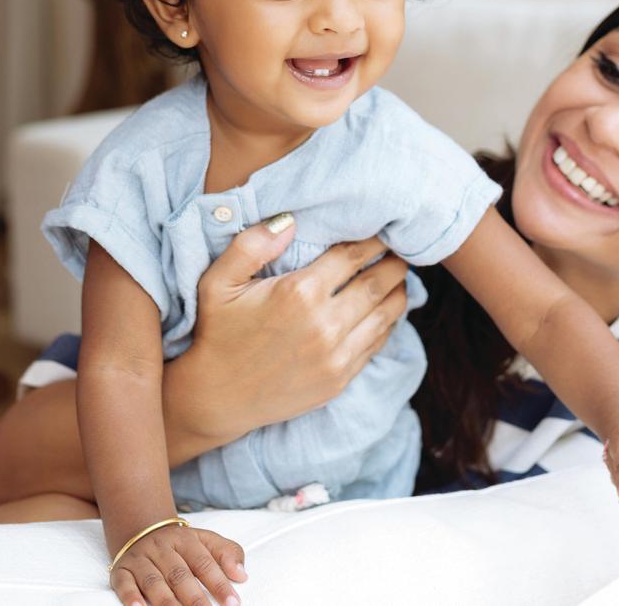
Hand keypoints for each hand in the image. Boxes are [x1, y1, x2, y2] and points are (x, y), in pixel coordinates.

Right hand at [110, 522, 246, 605]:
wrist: (141, 530)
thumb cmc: (181, 545)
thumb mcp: (206, 541)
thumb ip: (228, 553)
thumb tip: (242, 575)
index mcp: (185, 540)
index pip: (204, 563)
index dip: (219, 583)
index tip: (232, 602)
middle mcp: (161, 548)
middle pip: (179, 575)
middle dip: (194, 599)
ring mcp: (140, 559)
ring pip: (153, 582)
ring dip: (166, 602)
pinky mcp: (121, 570)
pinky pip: (124, 583)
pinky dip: (130, 596)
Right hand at [167, 218, 408, 445]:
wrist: (216, 398)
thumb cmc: (217, 333)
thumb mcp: (217, 282)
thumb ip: (251, 245)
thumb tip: (289, 220)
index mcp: (298, 292)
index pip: (352, 256)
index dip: (374, 240)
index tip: (384, 230)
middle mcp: (324, 324)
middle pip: (377, 283)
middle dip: (395, 263)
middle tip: (403, 250)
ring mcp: (335, 356)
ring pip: (385, 315)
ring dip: (398, 292)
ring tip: (401, 277)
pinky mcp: (339, 380)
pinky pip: (376, 345)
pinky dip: (387, 324)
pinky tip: (386, 311)